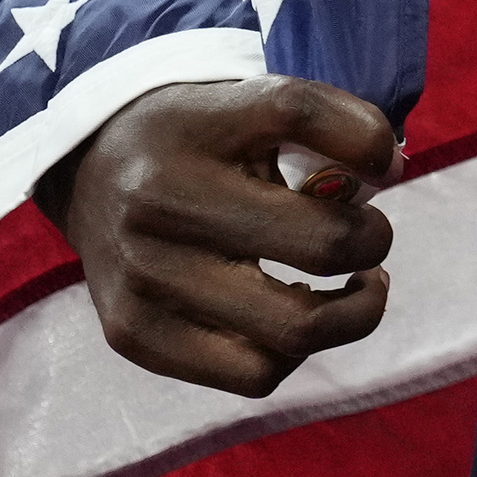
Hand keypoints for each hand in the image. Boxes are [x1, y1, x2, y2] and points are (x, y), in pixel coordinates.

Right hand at [45, 77, 399, 394]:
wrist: (86, 171)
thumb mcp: (248, 102)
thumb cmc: (194, 137)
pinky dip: (292, 352)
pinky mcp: (133, 333)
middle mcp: (160, 202)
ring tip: (357, 288)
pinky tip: (293, 317)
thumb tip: (391, 172)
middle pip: (320, 244)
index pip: (301, 115)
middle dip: (373, 244)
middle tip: (372, 239)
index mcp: (195, 128)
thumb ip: (328, 124)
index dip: (368, 143)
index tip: (384, 167)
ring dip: (352, 314)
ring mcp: (142, 276)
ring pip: (294, 331)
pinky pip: (252, 374)